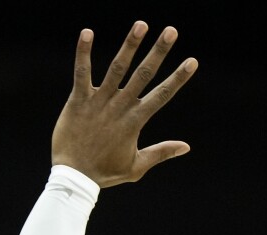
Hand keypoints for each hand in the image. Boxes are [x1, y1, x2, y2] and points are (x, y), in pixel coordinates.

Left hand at [52, 21, 197, 186]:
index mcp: (135, 121)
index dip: (177, 78)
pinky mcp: (78, 100)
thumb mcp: (136, 166)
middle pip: (143, 75)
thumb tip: (186, 146)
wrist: (73, 178)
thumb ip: (161, 152)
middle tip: (171, 31)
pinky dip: (83, 53)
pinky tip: (87, 32)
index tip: (193, 61)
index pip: (162, 95)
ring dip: (129, 46)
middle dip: (158, 52)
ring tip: (141, 25)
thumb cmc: (104, 172)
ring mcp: (99, 102)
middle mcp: (119, 107)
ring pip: (116, 69)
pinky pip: (81, 73)